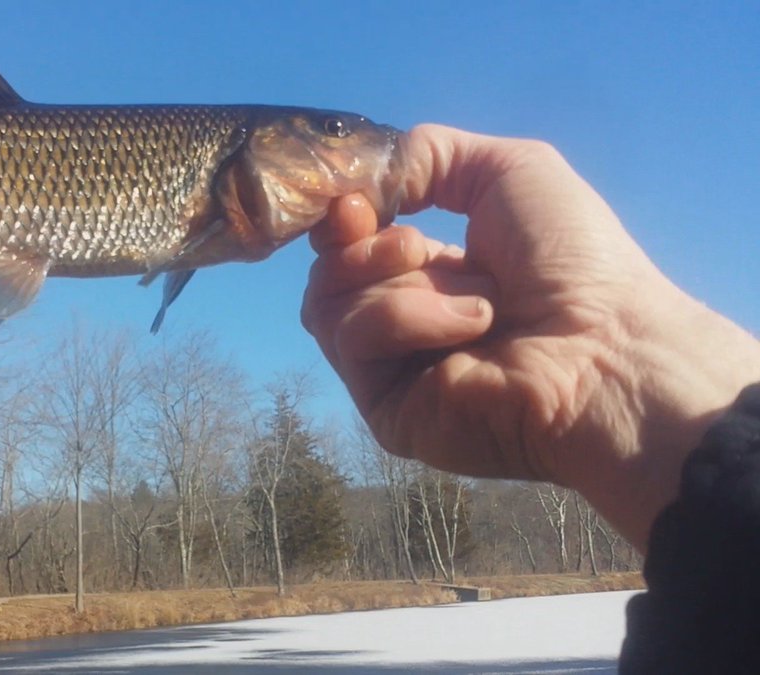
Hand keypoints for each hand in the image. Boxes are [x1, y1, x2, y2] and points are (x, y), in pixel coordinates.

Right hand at [302, 124, 759, 548]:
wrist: (609, 345)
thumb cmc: (573, 259)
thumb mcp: (509, 169)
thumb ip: (428, 152)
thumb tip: (360, 183)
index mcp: (434, 273)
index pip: (350, 245)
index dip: (345, 216)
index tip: (357, 201)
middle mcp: (407, 323)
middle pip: (327, 275)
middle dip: (359, 247)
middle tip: (411, 244)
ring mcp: (392, 372)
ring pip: (329, 306)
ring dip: (401, 282)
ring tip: (477, 296)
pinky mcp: (385, 412)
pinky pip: (354, 342)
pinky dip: (408, 319)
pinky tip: (471, 327)